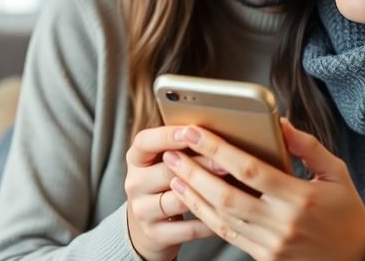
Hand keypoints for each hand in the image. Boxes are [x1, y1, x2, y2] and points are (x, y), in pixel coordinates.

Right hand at [124, 126, 216, 260]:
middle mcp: (134, 183)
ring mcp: (142, 210)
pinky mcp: (154, 234)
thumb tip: (218, 131)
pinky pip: (187, 229)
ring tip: (231, 187)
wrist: (149, 226)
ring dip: (205, 194)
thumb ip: (182, 146)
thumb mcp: (163, 161)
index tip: (191, 130)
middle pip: (166, 170)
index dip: (167, 135)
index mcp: (136, 159)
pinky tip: (229, 216)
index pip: (145, 141)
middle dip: (199, 164)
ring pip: (177, 200)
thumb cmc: (166, 183)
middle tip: (226, 161)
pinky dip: (209, 223)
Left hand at [161, 119, 364, 260]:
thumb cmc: (346, 211)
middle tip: (172, 152)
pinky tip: (192, 199)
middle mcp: (282, 223)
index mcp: (300, 198)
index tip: (194, 131)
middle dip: (193, 172)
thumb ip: (307, 146)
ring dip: (193, 194)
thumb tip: (279, 122)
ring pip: (221, 218)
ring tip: (173, 173)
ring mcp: (271, 244)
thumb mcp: (336, 173)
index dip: (217, 149)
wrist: (358, 260)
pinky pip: (228, 235)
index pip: (250, 170)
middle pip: (226, 196)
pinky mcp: (265, 257)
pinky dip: (205, 215)